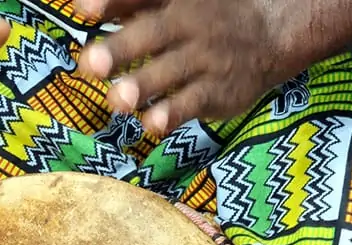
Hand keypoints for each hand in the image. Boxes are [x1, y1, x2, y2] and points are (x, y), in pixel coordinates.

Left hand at [74, 0, 294, 133]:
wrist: (272, 33)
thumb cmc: (205, 14)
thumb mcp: (171, 0)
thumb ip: (127, 5)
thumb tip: (80, 7)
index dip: (113, 2)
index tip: (82, 10)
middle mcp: (189, 24)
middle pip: (152, 33)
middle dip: (120, 49)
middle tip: (89, 64)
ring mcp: (205, 59)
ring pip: (171, 72)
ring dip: (142, 86)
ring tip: (116, 100)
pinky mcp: (216, 91)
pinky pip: (193, 103)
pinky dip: (173, 113)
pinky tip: (152, 124)